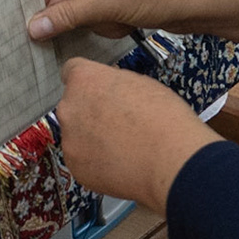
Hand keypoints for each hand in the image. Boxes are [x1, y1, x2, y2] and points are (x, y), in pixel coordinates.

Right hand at [27, 0, 238, 46]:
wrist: (197, 1)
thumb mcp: (105, 4)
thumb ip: (66, 16)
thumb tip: (32, 27)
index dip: (46, 1)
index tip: (41, 27)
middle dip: (82, 14)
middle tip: (100, 18)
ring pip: (84, 9)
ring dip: (99, 22)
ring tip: (120, 18)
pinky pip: (101, 15)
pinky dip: (111, 24)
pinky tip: (128, 23)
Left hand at [55, 58, 220, 213]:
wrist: (169, 161)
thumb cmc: (163, 118)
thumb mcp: (142, 83)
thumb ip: (116, 84)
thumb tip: (110, 90)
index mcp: (84, 80)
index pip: (72, 70)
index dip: (89, 81)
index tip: (100, 90)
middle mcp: (69, 108)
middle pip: (73, 105)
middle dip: (90, 111)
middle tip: (117, 122)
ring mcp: (69, 140)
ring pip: (76, 135)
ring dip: (92, 138)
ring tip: (122, 147)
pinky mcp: (75, 168)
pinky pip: (82, 160)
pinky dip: (96, 162)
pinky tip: (120, 164)